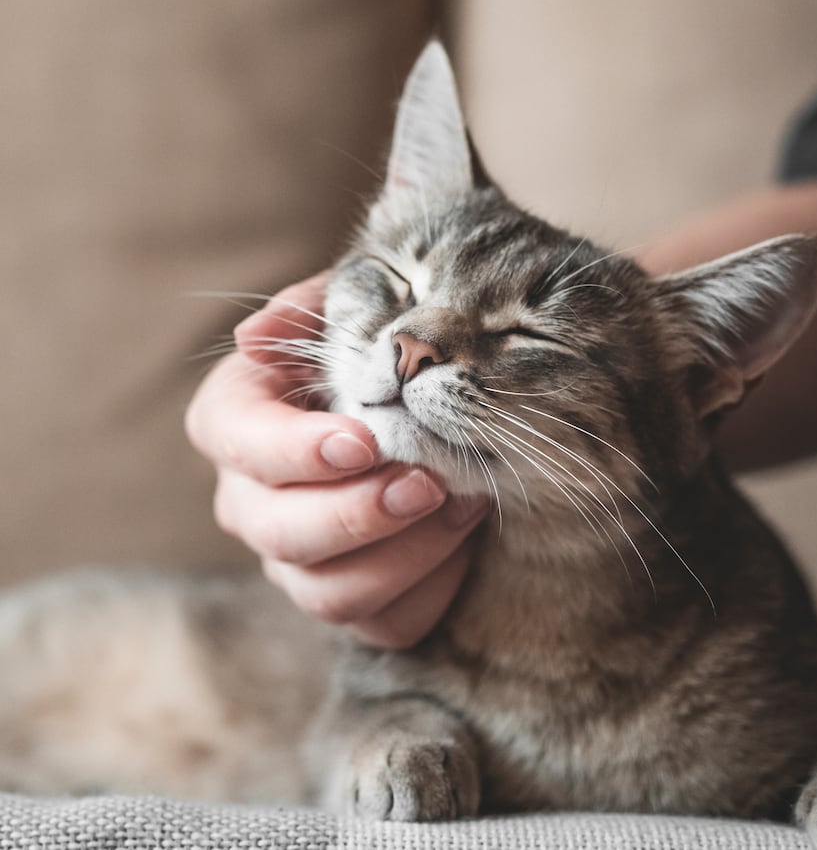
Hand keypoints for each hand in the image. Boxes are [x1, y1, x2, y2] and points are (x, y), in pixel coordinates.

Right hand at [185, 273, 488, 647]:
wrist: (425, 406)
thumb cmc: (374, 352)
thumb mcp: (347, 310)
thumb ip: (306, 308)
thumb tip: (252, 338)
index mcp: (236, 421)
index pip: (235, 442)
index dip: (292, 450)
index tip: (363, 441)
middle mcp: (251, 500)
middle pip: (279, 533)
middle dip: (359, 513)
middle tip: (428, 483)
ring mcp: (295, 561)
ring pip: (329, 593)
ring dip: (405, 554)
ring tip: (464, 503)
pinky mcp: (350, 600)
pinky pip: (383, 624)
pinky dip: (431, 588)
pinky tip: (466, 540)